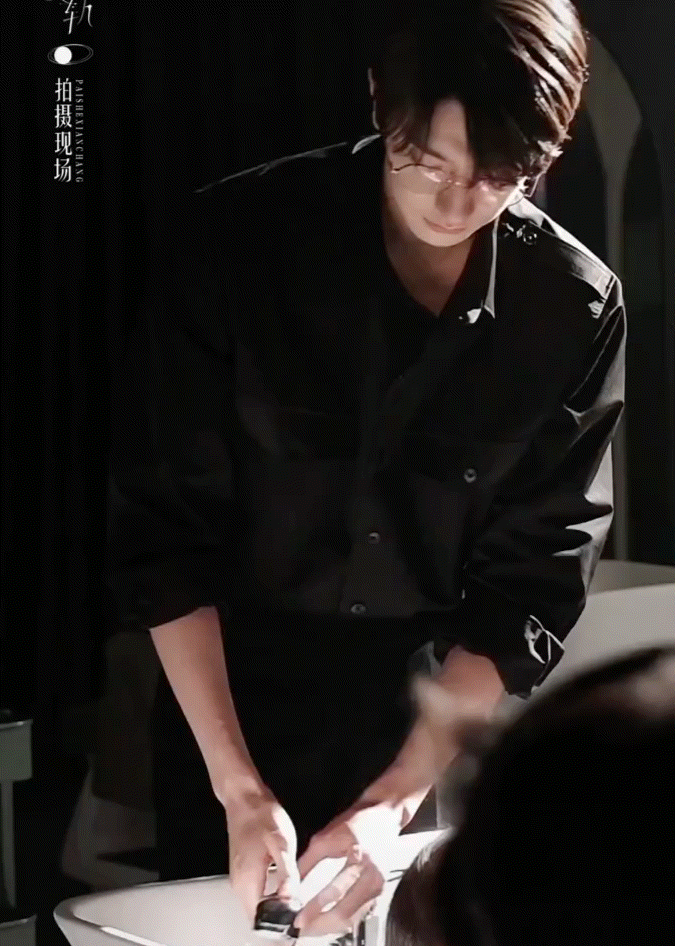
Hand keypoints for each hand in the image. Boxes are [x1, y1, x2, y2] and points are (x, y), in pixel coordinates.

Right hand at [224, 789, 300, 923]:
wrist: (245, 799)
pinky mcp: (243, 871)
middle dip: (279, 917)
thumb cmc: (262, 816)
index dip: (280, 924)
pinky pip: (256, 893)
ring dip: (275, 906)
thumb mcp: (282, 843)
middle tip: (300, 909)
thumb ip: (286, 873)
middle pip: (259, 916)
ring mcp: (239, 878)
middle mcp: (239, 884)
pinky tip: (285, 885)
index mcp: (248, 881)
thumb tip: (291, 899)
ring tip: (295, 897)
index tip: (297, 920)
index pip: (261, 920)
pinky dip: (270, 895)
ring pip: (257, 905)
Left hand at [290, 800, 401, 936]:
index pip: (335, 892)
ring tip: (311, 929)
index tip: (298, 918)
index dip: (314, 909)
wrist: (384, 816)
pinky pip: (359, 914)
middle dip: (320, 926)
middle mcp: (374, 876)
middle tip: (302, 928)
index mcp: (360, 858)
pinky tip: (328, 923)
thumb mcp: (327, 837)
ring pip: (353, 919)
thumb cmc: (357, 822)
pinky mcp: (380, 892)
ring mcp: (380, 886)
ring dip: (330, 927)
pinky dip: (342, 922)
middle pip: (346, 913)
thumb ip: (308, 862)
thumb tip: (292, 886)